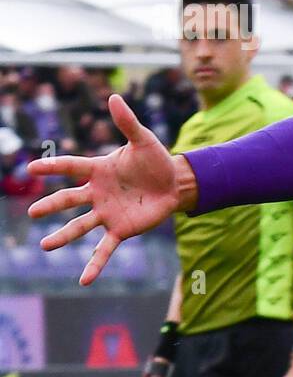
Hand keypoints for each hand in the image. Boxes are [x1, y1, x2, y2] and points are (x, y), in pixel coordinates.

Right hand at [28, 95, 184, 284]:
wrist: (175, 183)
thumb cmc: (156, 159)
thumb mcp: (144, 139)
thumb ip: (127, 122)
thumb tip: (114, 96)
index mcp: (99, 170)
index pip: (72, 167)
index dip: (54, 167)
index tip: (33, 167)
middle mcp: (98, 193)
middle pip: (70, 200)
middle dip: (52, 206)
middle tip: (33, 213)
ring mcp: (107, 213)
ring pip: (80, 227)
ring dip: (63, 237)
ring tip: (45, 246)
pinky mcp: (121, 229)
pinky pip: (104, 249)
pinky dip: (94, 264)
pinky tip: (84, 280)